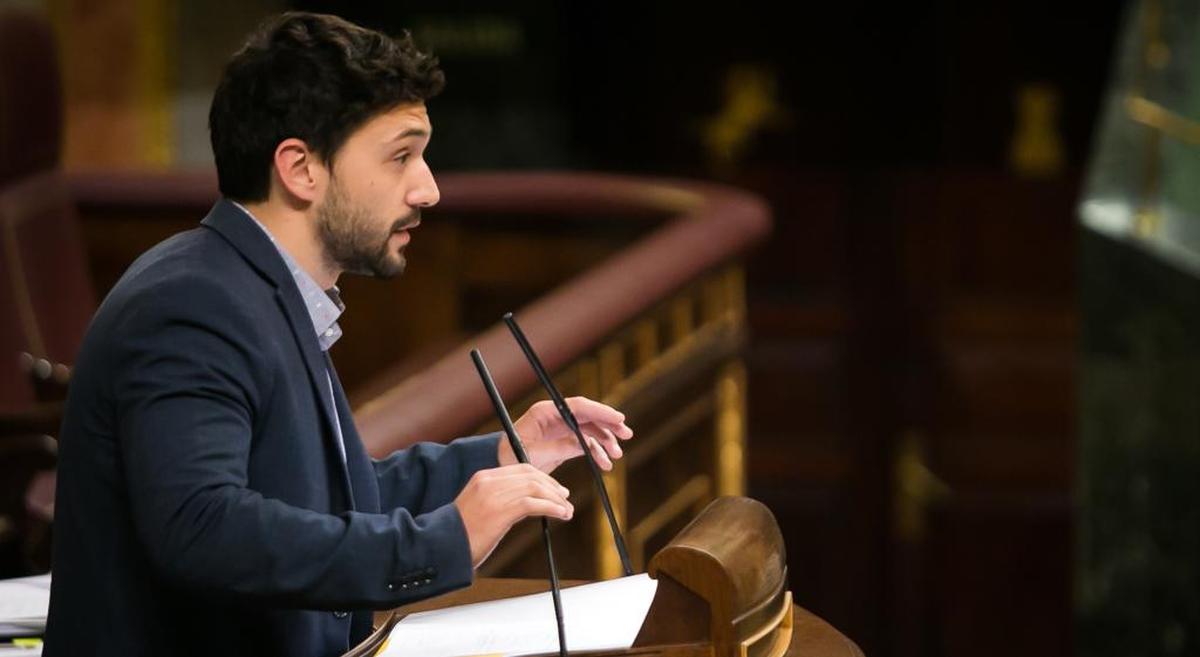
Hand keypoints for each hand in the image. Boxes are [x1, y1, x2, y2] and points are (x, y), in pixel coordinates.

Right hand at [454, 463, 573, 566]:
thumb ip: (498, 500)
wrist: (441, 547)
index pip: (521, 468)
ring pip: (535, 488)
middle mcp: (489, 481)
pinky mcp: (500, 511)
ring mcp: (494, 495)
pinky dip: (552, 507)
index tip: (554, 488)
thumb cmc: (460, 534)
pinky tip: (560, 514)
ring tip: (566, 510)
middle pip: (531, 475)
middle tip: (565, 498)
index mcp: (483, 477)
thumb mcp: (478, 508)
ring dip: (556, 499)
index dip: (542, 477)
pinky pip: (534, 503)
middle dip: (552, 486)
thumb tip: (525, 504)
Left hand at [500, 396, 633, 472]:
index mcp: (545, 412)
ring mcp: (561, 428)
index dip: (600, 411)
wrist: (502, 465)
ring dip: (605, 441)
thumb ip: (559, 448)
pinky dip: (597, 452)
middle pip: (588, 415)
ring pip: (590, 430)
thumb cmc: (512, 456)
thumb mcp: (534, 454)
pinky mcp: (564, 441)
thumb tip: (584, 445)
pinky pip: (586, 443)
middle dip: (608, 424)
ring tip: (616, 455)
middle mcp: (556, 417)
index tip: (619, 419)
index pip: (578, 406)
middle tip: (626, 434)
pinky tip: (605, 463)